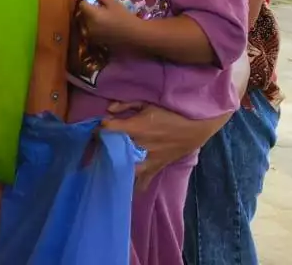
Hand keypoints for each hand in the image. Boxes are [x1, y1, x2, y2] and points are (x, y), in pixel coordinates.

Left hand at [77, 0, 140, 48]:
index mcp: (91, 14)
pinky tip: (101, 27)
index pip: (82, 4)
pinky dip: (90, 29)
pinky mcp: (95, 42)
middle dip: (86, 11)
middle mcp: (88, 26)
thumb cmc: (124, 17)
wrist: (134, 35)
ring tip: (98, 19)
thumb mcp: (113, 2)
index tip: (95, 1)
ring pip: (83, 25)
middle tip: (98, 9)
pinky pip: (88, 33)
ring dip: (87, 21)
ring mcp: (90, 36)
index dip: (87, 1)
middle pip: (81, 15)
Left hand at [102, 102, 227, 189]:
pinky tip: (127, 189)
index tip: (94, 128)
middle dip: (103, 148)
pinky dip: (136, 185)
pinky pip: (144, 180)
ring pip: (126, 168)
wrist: (196, 127)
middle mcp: (140, 145)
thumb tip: (109, 110)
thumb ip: (127, 104)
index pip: (108, 129)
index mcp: (136, 126)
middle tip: (95, 148)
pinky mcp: (157, 167)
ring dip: (116, 167)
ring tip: (106, 168)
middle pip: (113, 149)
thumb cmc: (172, 112)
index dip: (99, 128)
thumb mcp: (148, 102)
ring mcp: (148, 159)